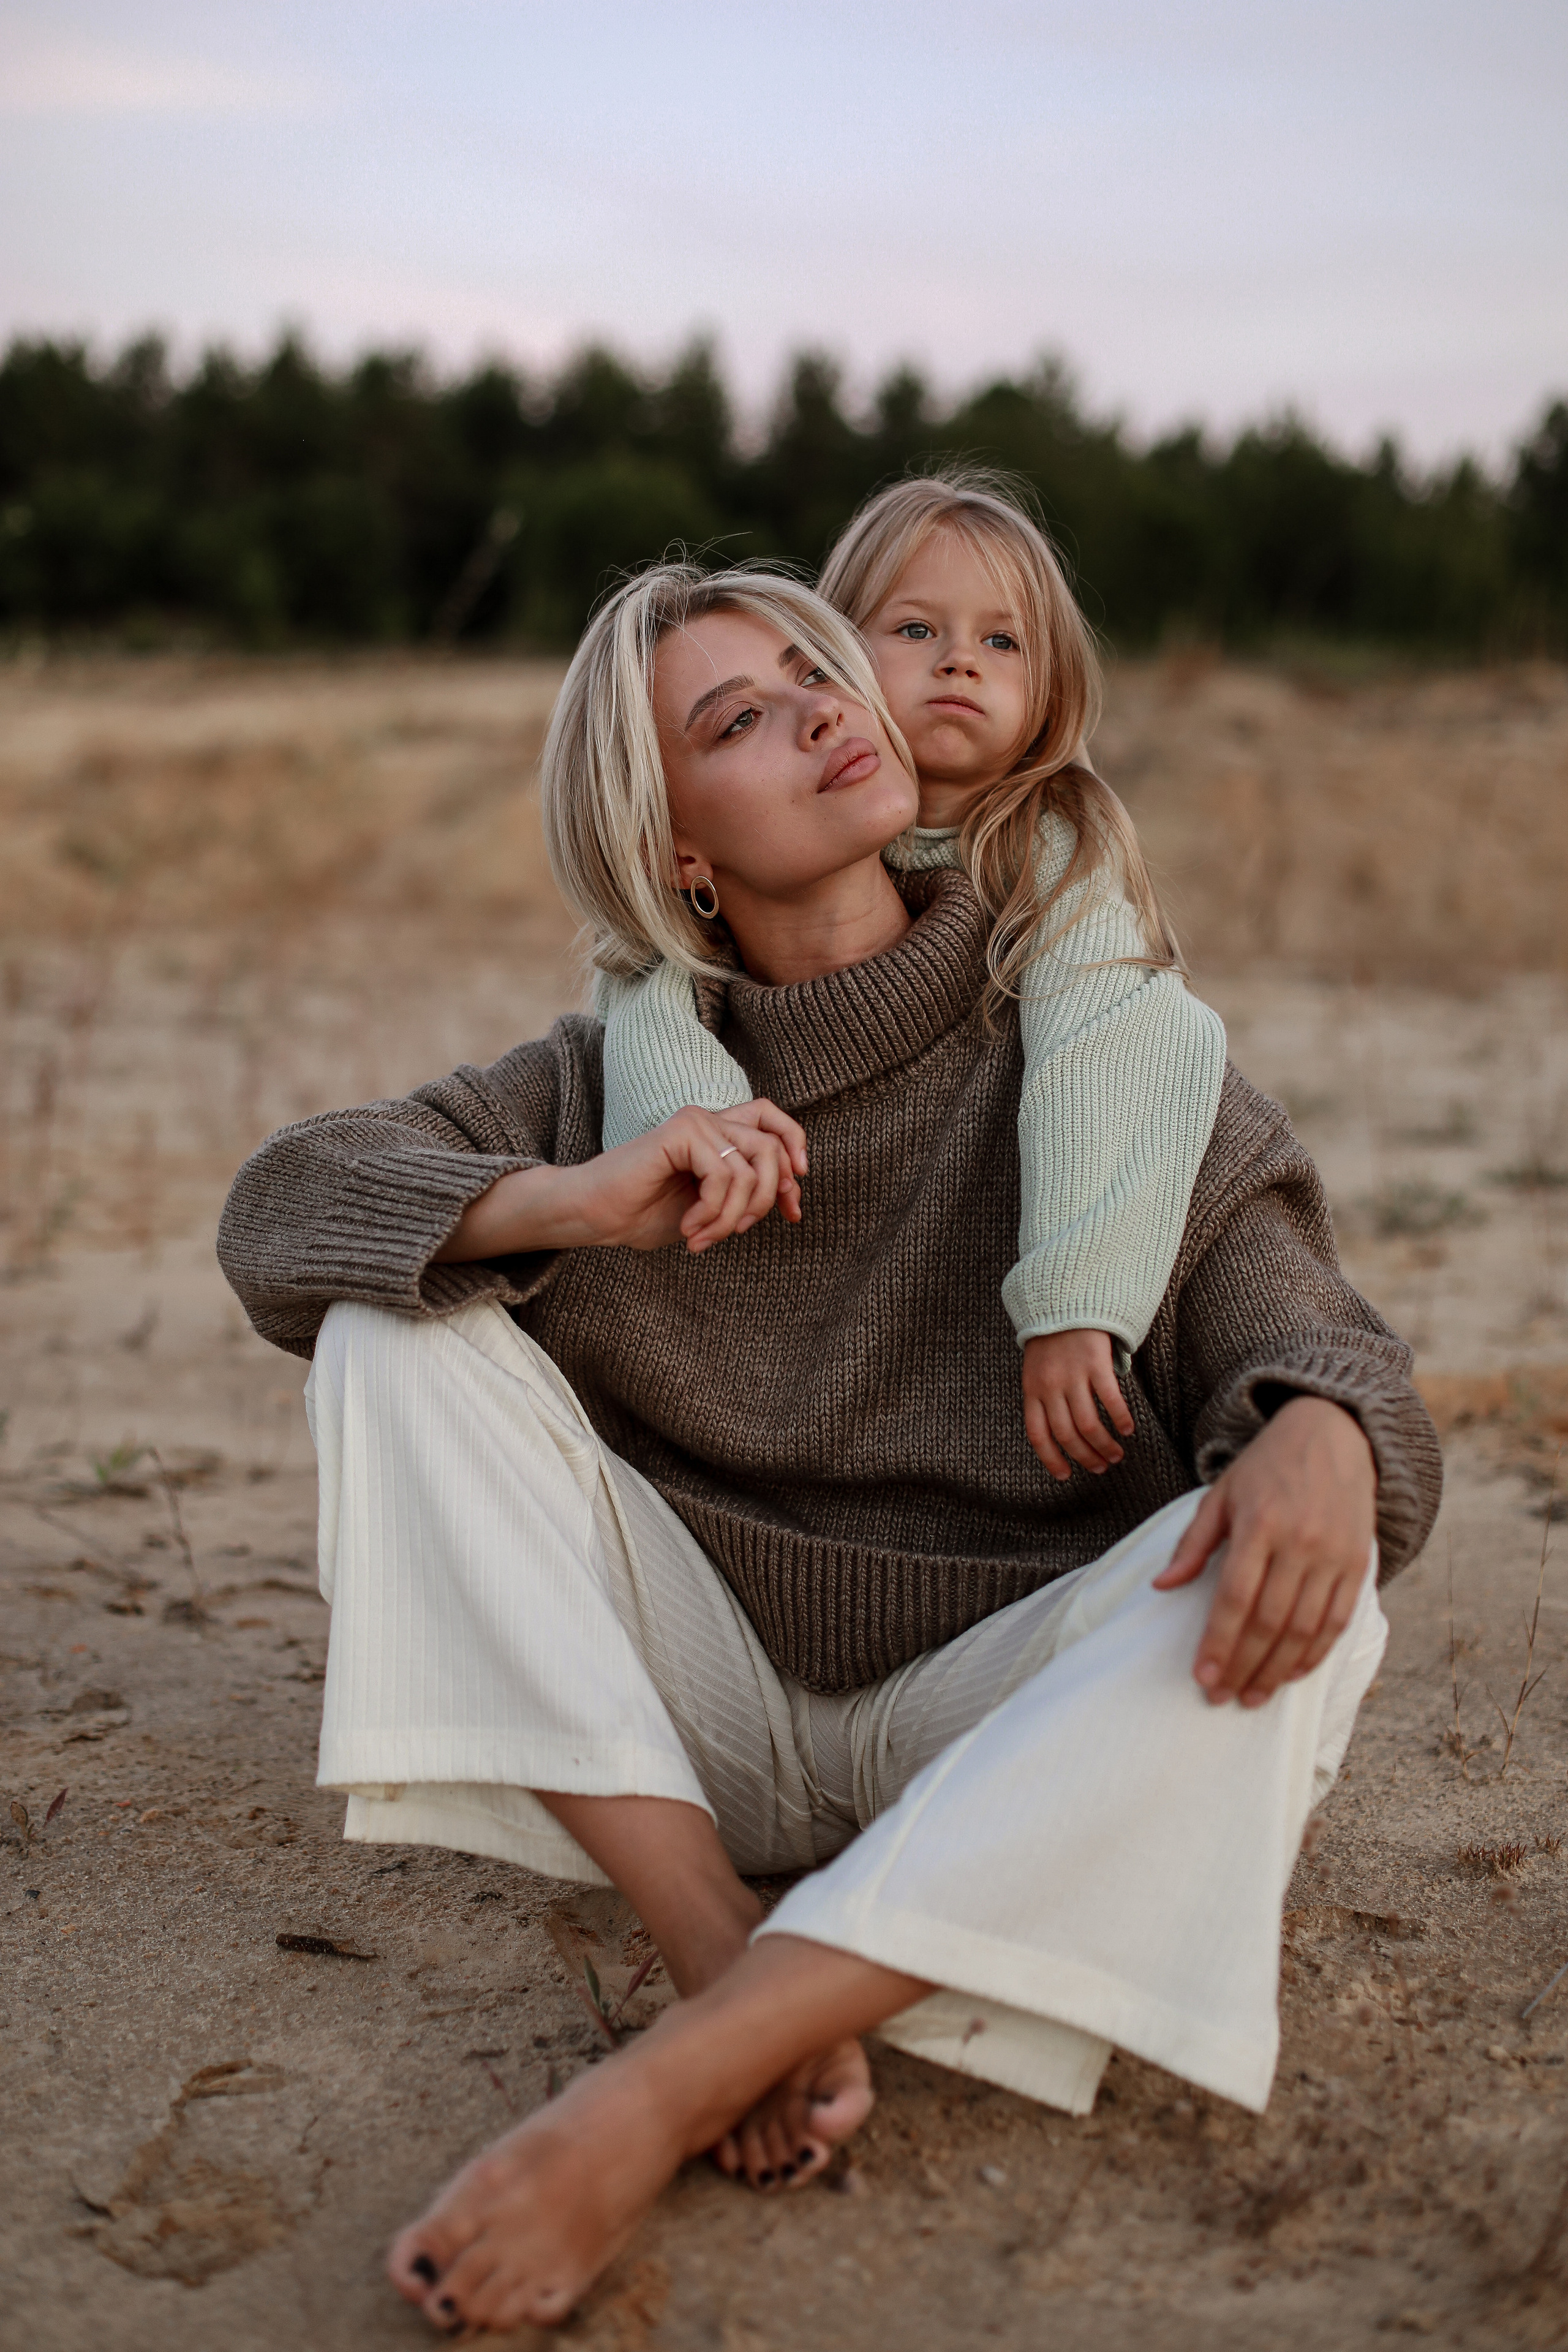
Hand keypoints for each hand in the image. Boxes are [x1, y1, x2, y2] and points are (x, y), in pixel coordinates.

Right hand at [432, 1099, 807, 1262]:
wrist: (594, 1216)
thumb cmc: (644, 1214)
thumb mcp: (710, 1208)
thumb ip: (745, 1194)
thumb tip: (792, 1193)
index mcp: (718, 1134)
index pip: (775, 1124)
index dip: (795, 1157)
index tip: (793, 1209)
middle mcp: (710, 1120)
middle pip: (771, 1148)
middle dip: (767, 1198)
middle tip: (740, 1232)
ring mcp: (695, 1122)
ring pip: (749, 1169)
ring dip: (731, 1216)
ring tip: (704, 1238)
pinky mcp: (680, 1132)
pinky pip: (723, 1174)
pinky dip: (712, 1211)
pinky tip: (688, 1228)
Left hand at [1021, 1330, 1133, 1478]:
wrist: (1063, 1300)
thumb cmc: (1051, 1342)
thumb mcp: (1036, 1371)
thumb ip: (1044, 1399)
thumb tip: (1060, 1436)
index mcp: (1032, 1390)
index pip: (1038, 1435)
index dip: (1051, 1459)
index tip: (1065, 1476)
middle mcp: (1050, 1386)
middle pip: (1067, 1435)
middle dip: (1085, 1457)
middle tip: (1101, 1467)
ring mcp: (1072, 1375)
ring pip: (1088, 1425)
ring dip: (1104, 1445)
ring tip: (1116, 1455)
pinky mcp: (1095, 1363)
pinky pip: (1110, 1400)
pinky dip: (1120, 1419)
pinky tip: (1127, 1429)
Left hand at [1152, 1395, 1376, 1706]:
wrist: (1335, 1434)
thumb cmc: (1267, 1467)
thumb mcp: (1221, 1493)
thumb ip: (1193, 1543)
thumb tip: (1161, 1587)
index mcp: (1260, 1523)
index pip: (1236, 1597)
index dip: (1218, 1642)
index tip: (1203, 1678)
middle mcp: (1300, 1542)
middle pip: (1270, 1622)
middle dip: (1244, 1666)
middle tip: (1222, 1698)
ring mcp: (1334, 1555)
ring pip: (1305, 1629)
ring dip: (1277, 1670)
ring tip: (1253, 1696)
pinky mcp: (1358, 1563)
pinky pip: (1337, 1620)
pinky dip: (1316, 1653)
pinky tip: (1292, 1674)